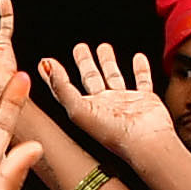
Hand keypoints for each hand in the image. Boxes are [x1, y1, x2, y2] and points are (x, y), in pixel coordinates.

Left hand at [35, 42, 177, 184]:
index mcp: (86, 109)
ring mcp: (124, 103)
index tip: (46, 61)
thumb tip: (45, 64)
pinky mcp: (145, 101)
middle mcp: (103, 106)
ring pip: (114, 77)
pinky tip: (138, 57)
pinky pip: (142, 81)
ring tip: (104, 47)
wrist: (145, 142)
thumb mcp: (78, 109)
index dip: (55, 75)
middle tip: (79, 47)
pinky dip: (141, 70)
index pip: (66, 89)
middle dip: (84, 62)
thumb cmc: (111, 132)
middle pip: (90, 79)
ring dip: (108, 62)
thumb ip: (61, 87)